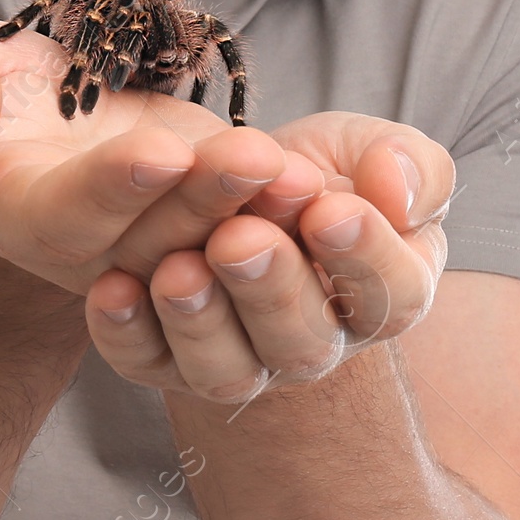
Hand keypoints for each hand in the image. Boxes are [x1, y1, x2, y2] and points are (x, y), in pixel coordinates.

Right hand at [0, 19, 326, 296]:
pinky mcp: (198, 200)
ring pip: (212, 232)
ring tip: (301, 169)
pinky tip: (324, 172)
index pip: (68, 218)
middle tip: (259, 161)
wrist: (2, 97)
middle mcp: (94, 245)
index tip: (159, 150)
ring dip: (260, 205)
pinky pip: (244, 213)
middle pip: (156, 236)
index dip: (113, 189)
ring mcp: (152, 228)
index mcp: (20, 219)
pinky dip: (282, 198)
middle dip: (209, 200)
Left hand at [84, 112, 453, 405]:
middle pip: (302, 341)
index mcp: (380, 297)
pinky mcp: (162, 358)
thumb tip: (396, 192)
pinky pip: (144, 363)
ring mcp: (237, 361)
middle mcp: (310, 345)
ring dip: (200, 321)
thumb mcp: (365, 149)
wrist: (228, 183)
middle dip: (271, 288)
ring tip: (178, 269)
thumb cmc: (313, 171)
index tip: (330, 210)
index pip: (391, 297)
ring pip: (224, 369)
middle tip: (241, 238)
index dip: (365, 257)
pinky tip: (111, 288)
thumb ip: (409, 166)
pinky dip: (125, 334)